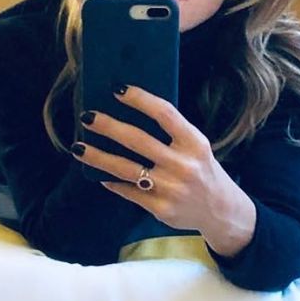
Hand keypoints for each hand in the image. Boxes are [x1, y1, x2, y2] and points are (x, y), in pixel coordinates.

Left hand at [73, 85, 256, 257]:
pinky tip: (99, 174)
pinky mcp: (161, 208)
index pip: (165, 113)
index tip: (118, 89)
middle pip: (138, 140)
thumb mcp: (196, 146)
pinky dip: (112, 182)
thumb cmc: (202, 169)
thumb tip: (128, 112)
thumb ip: (171, 132)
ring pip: (125, 168)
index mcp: (194, 142)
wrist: (221, 211)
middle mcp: (183, 164)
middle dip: (108, 127)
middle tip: (87, 117)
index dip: (140, 99)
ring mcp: (171, 188)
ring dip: (98, 157)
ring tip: (78, 148)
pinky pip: (128, 191)